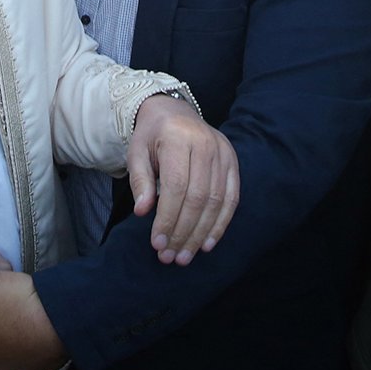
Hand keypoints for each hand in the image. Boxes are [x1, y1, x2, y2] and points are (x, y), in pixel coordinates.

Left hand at [128, 95, 238, 264]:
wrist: (174, 112)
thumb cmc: (151, 136)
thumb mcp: (136, 152)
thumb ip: (139, 180)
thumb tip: (143, 212)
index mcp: (178, 138)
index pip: (176, 186)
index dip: (167, 218)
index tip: (157, 243)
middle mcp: (206, 144)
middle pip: (198, 197)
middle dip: (183, 232)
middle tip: (169, 257)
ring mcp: (224, 152)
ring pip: (216, 201)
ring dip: (200, 234)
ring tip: (185, 256)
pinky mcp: (233, 161)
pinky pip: (231, 198)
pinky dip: (220, 224)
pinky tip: (207, 243)